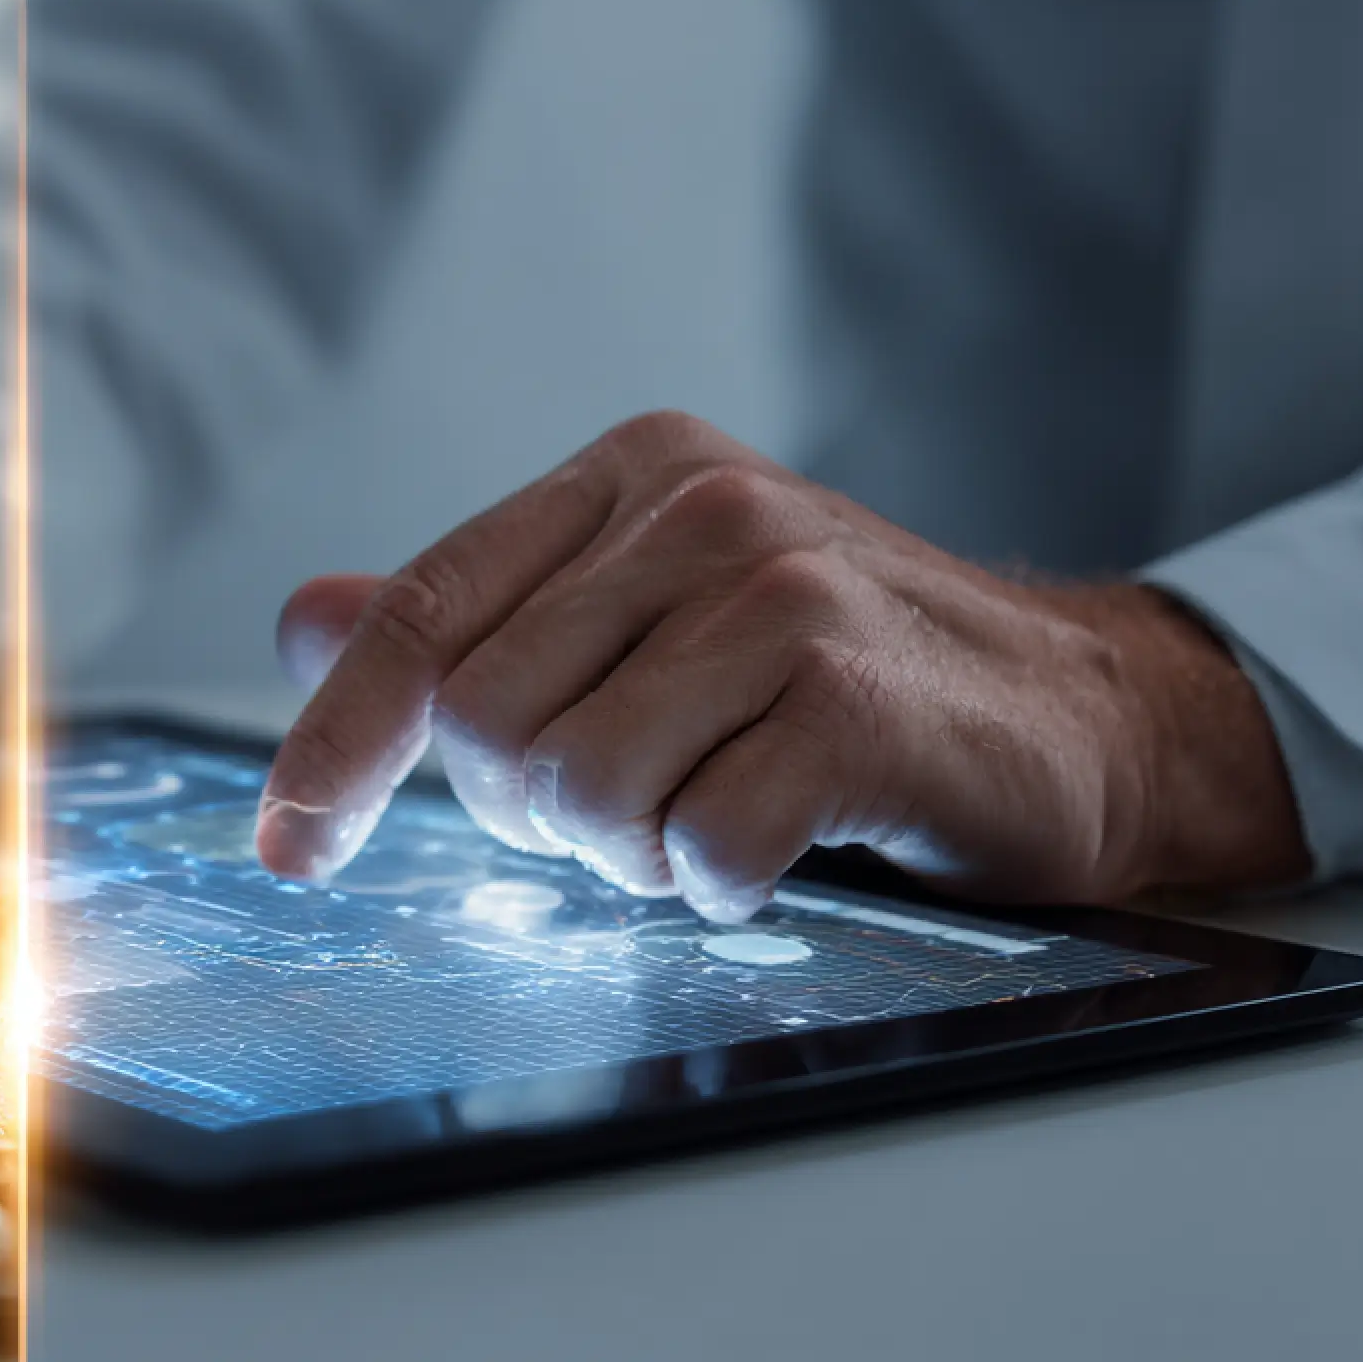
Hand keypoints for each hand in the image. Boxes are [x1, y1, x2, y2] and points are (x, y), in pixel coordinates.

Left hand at [257, 412, 1308, 917]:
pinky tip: (772, 850)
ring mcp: (784, 597)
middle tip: (636, 808)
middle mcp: (702, 510)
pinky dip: (716, 887)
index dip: (337, 745)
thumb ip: (479, 621)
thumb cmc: (838, 678)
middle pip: (487, 727)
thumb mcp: (648, 618)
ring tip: (712, 817)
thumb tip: (302, 624)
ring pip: (578, 794)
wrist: (1075, 712)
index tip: (288, 849)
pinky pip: (695, 850)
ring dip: (631, 854)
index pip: (423, 617)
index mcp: (630, 475)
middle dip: (535, 817)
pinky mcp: (854, 702)